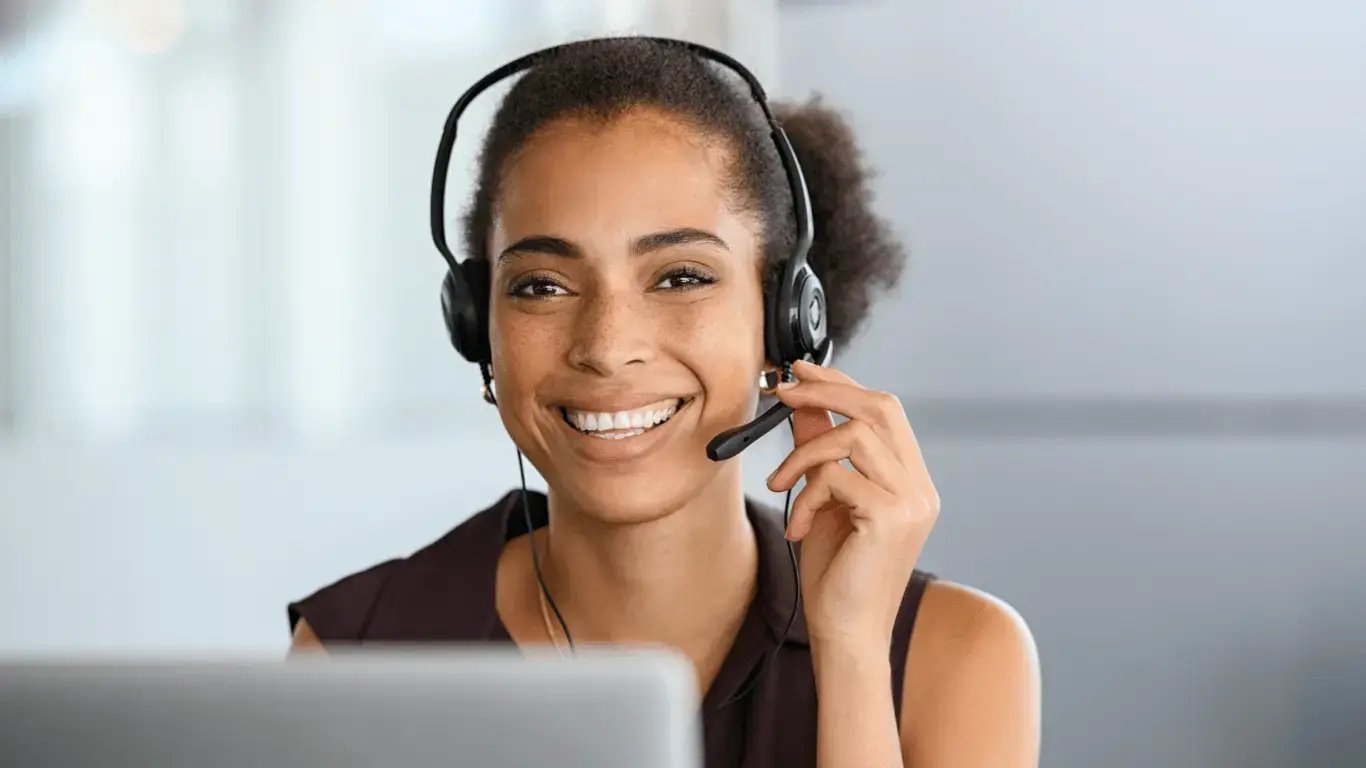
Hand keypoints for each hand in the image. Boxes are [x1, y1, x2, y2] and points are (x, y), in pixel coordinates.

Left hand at [766, 360, 939, 646]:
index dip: (842, 383)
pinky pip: (837, 475)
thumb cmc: (836, 577)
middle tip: (781, 391)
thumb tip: (802, 403)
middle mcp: (920, 487)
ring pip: (855, 435)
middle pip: (881, 406)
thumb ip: (819, 453)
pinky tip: (797, 526)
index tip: (801, 371)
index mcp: (910, 481)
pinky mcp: (891, 518)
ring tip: (780, 486)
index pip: (885, 410)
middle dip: (827, 390)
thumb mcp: (822, 502)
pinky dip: (806, 494)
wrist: (846, 636)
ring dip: (803, 454)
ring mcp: (912, 501)